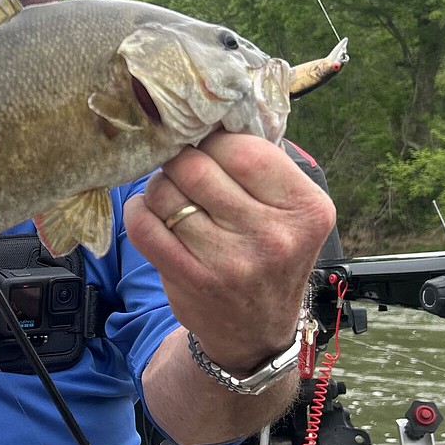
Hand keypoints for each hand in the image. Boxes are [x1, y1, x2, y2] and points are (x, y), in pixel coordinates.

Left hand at [123, 133, 334, 371]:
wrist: (256, 331)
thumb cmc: (271, 254)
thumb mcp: (291, 211)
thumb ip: (262, 164)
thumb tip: (210, 113)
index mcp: (306, 208)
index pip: (244, 149)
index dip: (214, 141)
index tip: (207, 146)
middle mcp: (273, 236)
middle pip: (197, 166)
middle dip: (181, 159)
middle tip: (182, 166)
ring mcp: (231, 262)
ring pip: (167, 193)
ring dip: (160, 186)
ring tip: (171, 194)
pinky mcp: (192, 280)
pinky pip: (144, 226)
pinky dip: (138, 210)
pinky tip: (149, 211)